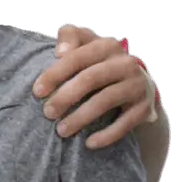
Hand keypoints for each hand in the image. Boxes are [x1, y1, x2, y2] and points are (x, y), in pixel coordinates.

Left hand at [34, 24, 154, 148]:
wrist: (135, 85)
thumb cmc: (96, 64)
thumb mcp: (84, 45)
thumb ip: (70, 37)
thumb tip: (60, 51)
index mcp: (107, 45)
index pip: (77, 57)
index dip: (55, 74)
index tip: (37, 92)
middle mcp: (126, 62)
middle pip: (91, 78)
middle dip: (65, 97)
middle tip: (47, 113)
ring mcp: (138, 85)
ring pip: (106, 100)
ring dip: (81, 117)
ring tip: (61, 131)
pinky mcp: (145, 107)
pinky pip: (126, 122)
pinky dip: (107, 135)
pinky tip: (89, 144)